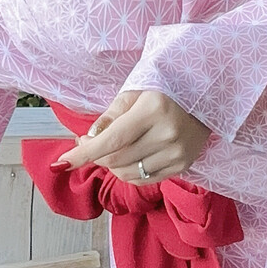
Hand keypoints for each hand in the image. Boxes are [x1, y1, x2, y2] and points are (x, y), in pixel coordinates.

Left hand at [51, 88, 210, 185]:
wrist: (206, 93)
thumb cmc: (165, 88)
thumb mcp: (135, 91)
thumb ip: (110, 116)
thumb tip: (88, 140)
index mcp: (153, 110)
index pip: (110, 141)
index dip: (83, 154)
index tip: (61, 162)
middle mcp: (167, 134)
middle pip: (115, 159)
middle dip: (93, 155)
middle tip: (86, 142)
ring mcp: (178, 153)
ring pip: (127, 173)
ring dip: (109, 165)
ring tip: (108, 147)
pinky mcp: (183, 165)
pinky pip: (144, 179)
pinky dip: (127, 173)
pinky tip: (127, 157)